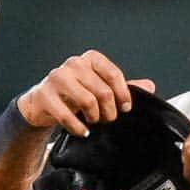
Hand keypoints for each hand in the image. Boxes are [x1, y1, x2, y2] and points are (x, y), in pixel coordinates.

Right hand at [18, 50, 154, 136]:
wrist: (40, 103)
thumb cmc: (71, 94)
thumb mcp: (97, 88)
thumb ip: (122, 87)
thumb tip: (149, 86)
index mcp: (89, 59)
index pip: (113, 74)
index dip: (123, 94)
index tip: (125, 107)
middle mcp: (72, 65)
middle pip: (102, 91)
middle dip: (109, 111)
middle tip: (107, 119)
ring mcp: (56, 79)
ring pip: (87, 101)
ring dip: (94, 117)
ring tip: (93, 121)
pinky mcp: (44, 96)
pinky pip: (66, 115)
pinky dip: (78, 127)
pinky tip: (82, 130)